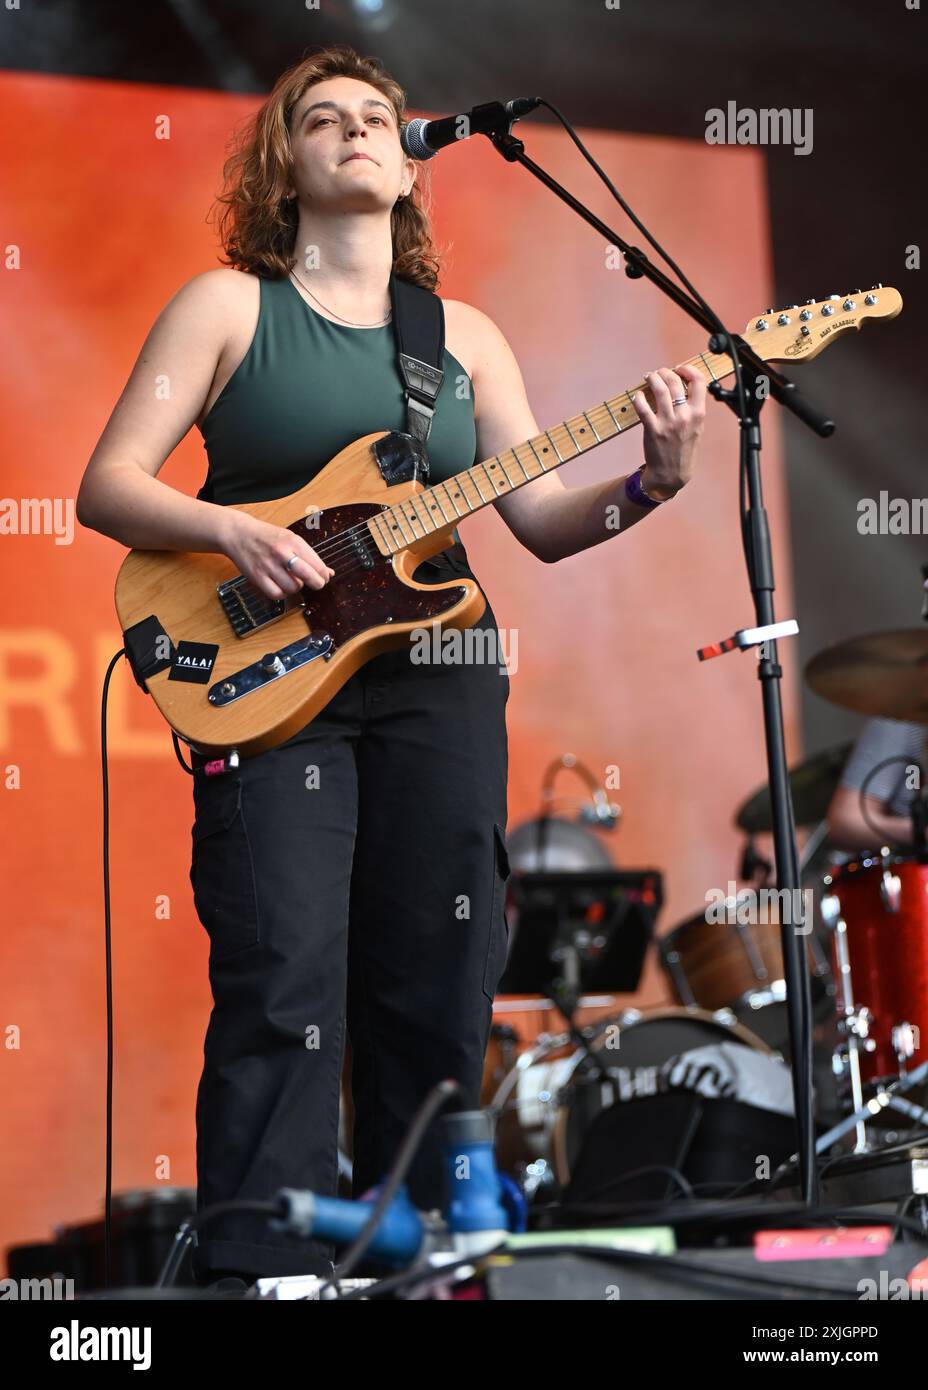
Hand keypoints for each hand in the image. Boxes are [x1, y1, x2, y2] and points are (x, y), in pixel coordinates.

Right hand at [220, 509, 334, 600]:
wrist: (238, 534)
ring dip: (295, 587)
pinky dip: (281, 593)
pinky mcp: (257, 577)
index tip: (324, 577)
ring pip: (293, 588)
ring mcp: (268, 565)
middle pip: (309, 577)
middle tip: (316, 584)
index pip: (317, 565)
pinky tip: (280, 585)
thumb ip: (309, 556)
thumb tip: (328, 572)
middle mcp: (281, 552)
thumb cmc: (267, 537)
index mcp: (293, 541)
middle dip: (317, 583)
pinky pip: (276, 594)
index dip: (324, 575)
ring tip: (291, 579)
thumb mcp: (290, 539)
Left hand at [633, 363, 706, 499]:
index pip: (699, 381)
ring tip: (649, 377)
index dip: (688, 369)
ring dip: (653, 378)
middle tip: (659, 373)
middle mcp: (684, 416)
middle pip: (675, 381)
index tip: (680, 368)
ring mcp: (668, 422)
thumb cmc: (684, 451)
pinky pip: (643, 407)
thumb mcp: (697, 429)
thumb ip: (693, 409)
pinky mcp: (652, 429)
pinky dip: (639, 397)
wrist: (672, 474)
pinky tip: (638, 395)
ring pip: (660, 389)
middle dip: (665, 372)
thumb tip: (684, 387)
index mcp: (698, 414)